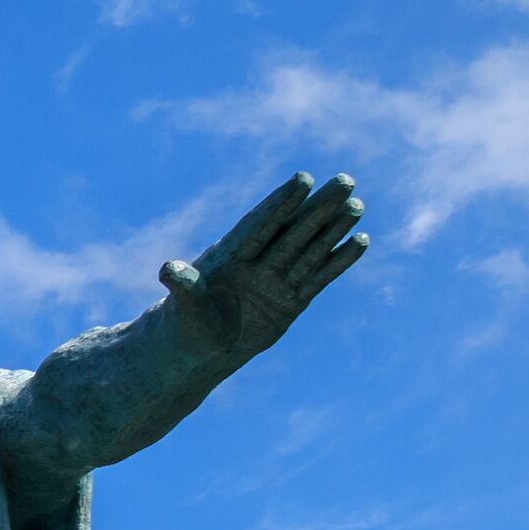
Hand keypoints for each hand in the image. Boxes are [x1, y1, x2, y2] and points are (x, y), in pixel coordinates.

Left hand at [159, 171, 367, 356]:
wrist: (199, 349)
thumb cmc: (185, 323)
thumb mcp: (183, 305)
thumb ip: (183, 285)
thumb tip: (168, 269)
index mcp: (231, 255)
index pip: (260, 225)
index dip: (280, 204)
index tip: (302, 180)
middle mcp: (258, 262)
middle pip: (293, 229)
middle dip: (317, 207)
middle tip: (344, 180)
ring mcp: (277, 280)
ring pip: (311, 248)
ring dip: (333, 228)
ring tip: (356, 204)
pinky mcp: (292, 300)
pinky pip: (320, 277)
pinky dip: (339, 261)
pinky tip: (360, 241)